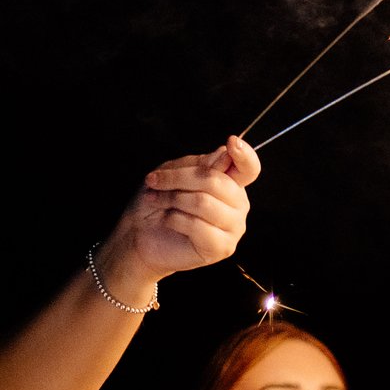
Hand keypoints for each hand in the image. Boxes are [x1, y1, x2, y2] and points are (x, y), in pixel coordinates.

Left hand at [98, 136, 260, 293]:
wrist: (141, 234)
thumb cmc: (158, 202)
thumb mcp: (174, 172)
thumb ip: (201, 165)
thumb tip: (225, 154)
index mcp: (230, 183)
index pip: (249, 168)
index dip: (245, 155)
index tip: (232, 142)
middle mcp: (238, 205)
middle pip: (216, 181)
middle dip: (178, 178)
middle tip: (153, 181)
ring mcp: (233, 228)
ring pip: (204, 202)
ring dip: (172, 199)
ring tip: (156, 200)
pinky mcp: (222, 247)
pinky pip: (198, 226)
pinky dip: (174, 219)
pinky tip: (168, 221)